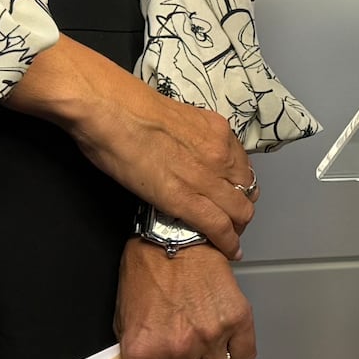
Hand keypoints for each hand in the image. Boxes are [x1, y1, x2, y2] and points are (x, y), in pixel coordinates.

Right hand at [8, 38, 257, 253]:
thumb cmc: (128, 107)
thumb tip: (184, 150)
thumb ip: (189, 137)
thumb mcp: (175, 117)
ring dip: (237, 226)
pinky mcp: (187, 199)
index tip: (234, 195)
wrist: (111, 110)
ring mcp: (207, 176)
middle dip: (242, 209)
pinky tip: (230, 251)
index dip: (240, 185)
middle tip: (234, 221)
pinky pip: (219, 226)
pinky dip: (227, 242)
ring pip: (239, 210)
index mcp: (217, 131)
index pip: (242, 166)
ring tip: (230, 238)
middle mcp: (220, 153)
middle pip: (246, 190)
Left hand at [116, 239, 258, 358]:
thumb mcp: (124, 318)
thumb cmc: (148, 271)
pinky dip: (235, 355)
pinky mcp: (237, 320)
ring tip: (201, 343)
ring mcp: (211, 334)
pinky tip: (223, 341)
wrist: (176, 235)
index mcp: (143, 349)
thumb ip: (137, 355)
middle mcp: (178, 346)